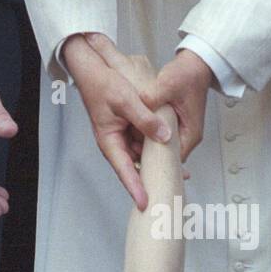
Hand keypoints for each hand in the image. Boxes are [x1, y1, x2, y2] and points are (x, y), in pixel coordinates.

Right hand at [64, 33, 171, 209]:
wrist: (92, 69)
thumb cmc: (101, 84)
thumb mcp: (127, 101)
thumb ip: (146, 120)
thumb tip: (164, 136)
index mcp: (110, 140)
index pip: (125, 170)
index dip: (135, 187)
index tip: (145, 201)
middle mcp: (116, 142)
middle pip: (136, 165)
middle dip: (152, 176)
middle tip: (172, 186)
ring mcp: (123, 135)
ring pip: (142, 152)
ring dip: (157, 157)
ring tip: (178, 168)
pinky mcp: (129, 127)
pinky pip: (144, 139)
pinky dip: (156, 142)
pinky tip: (170, 142)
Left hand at [142, 49, 211, 162]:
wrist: (195, 65)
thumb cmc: (188, 75)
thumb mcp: (168, 85)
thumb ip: (153, 98)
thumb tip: (141, 107)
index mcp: (190, 133)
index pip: (172, 160)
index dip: (154, 160)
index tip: (138, 157)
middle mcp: (187, 134)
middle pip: (166, 155)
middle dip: (148, 153)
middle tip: (130, 148)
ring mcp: (181, 129)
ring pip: (161, 145)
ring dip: (147, 143)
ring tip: (131, 139)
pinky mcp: (174, 122)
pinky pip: (160, 134)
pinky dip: (149, 133)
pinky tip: (137, 127)